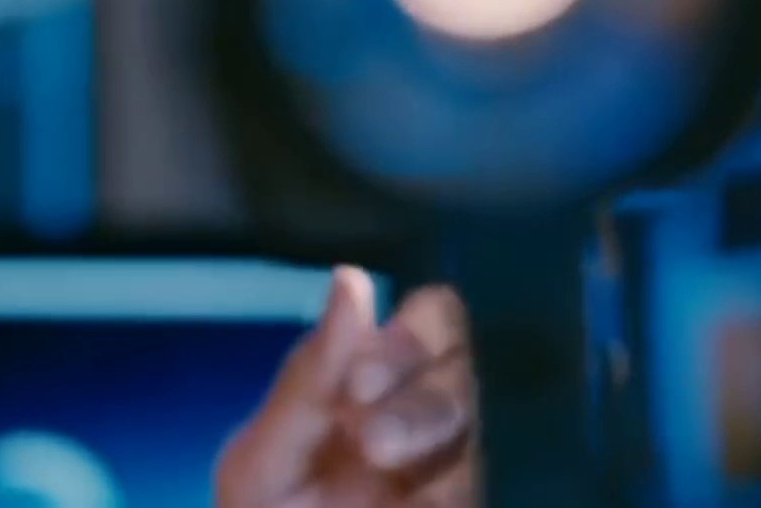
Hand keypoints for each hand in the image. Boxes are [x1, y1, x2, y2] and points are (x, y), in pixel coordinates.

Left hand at [216, 267, 477, 506]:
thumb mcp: (263, 468)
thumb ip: (307, 380)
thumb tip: (354, 276)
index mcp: (376, 385)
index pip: (433, 322)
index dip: (407, 338)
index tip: (358, 382)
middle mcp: (431, 422)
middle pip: (469, 373)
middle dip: (422, 397)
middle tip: (371, 440)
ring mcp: (458, 474)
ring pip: (486, 433)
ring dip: (433, 446)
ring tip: (381, 479)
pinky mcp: (483, 498)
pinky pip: (497, 482)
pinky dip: (455, 488)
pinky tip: (425, 498)